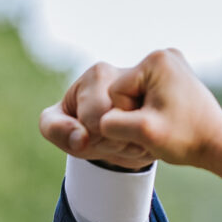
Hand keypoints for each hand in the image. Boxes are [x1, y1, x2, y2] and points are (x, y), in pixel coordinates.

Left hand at [39, 61, 154, 169]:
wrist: (104, 130)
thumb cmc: (76, 124)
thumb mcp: (57, 127)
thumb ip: (56, 129)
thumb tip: (81, 139)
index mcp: (99, 73)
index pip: (96, 119)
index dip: (91, 138)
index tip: (88, 132)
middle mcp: (129, 75)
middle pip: (121, 124)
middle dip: (111, 143)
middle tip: (107, 139)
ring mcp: (151, 91)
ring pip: (141, 132)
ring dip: (130, 147)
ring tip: (121, 140)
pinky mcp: (166, 108)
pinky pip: (158, 137)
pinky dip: (146, 147)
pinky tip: (140, 141)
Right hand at [44, 49, 221, 169]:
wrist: (218, 144)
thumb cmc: (185, 139)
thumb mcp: (144, 134)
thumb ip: (112, 125)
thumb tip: (99, 121)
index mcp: (155, 60)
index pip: (116, 92)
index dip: (127, 117)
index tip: (151, 126)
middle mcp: (164, 55)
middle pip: (123, 91)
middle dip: (134, 114)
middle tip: (159, 128)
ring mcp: (170, 64)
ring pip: (133, 95)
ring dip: (141, 115)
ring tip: (165, 126)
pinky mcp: (174, 76)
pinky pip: (146, 95)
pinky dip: (151, 111)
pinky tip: (168, 121)